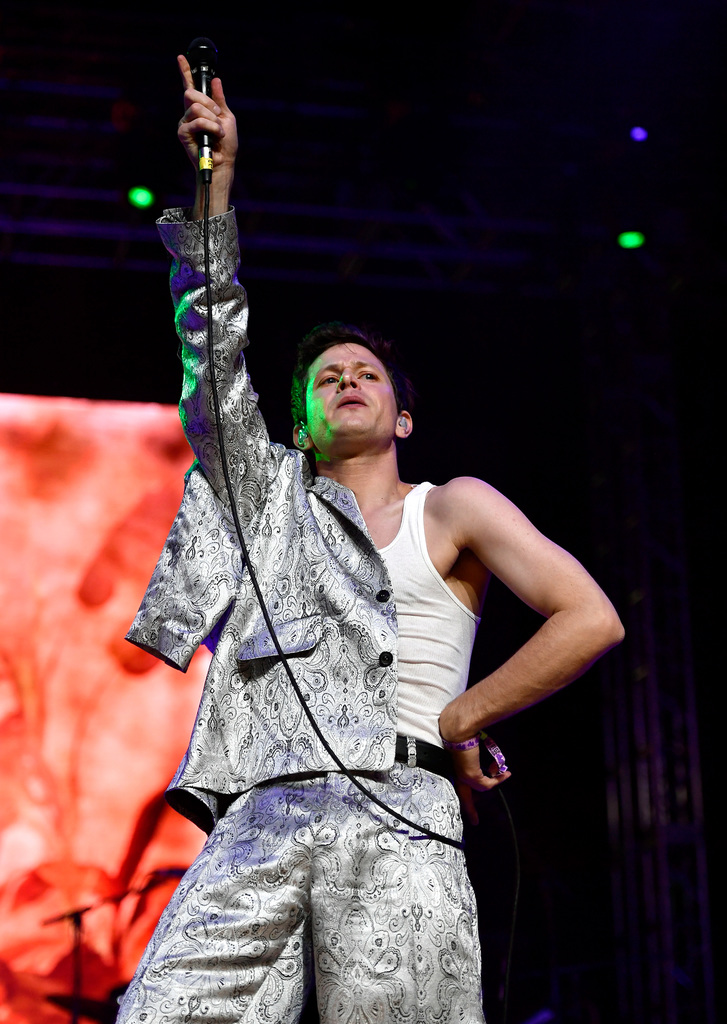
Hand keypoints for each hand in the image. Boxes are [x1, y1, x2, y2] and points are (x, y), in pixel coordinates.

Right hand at [177, 54, 237, 171]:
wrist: (224, 163)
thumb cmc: (226, 144)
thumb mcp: (227, 117)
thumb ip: (220, 100)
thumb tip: (216, 80)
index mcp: (199, 108)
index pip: (190, 86)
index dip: (185, 71)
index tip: (181, 57)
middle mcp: (189, 113)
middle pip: (190, 93)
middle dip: (208, 103)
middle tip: (218, 115)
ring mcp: (184, 123)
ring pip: (195, 107)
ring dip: (212, 119)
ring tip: (219, 131)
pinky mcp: (182, 133)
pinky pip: (197, 121)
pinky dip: (210, 127)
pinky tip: (216, 135)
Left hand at [439, 698, 509, 825]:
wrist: (458, 730)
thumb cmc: (464, 733)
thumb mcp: (471, 748)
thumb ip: (477, 758)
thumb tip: (491, 766)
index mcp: (454, 766)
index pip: (457, 783)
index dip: (463, 795)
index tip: (466, 805)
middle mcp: (456, 774)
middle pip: (463, 797)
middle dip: (470, 810)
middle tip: (475, 822)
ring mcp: (463, 777)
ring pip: (481, 787)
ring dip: (494, 780)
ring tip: (504, 772)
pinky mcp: (470, 776)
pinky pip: (488, 784)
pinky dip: (498, 779)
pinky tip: (505, 774)